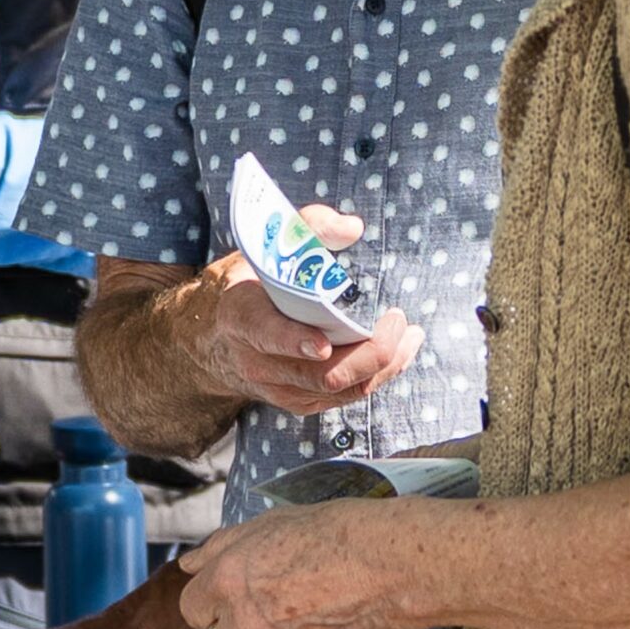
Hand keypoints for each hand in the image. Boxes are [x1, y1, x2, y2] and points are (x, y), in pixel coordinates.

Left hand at [178, 501, 412, 628]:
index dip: (206, 602)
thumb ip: (223, 546)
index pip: (191, 607)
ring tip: (321, 597)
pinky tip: (340, 612)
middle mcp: (246, 620)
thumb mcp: (274, 522)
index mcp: (230, 579)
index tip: (217, 603)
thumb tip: (190, 565)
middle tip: (251, 624)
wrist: (392, 562)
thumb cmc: (337, 531)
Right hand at [190, 205, 425, 417]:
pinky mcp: (298, 401)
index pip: (265, 332)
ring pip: (339, 389)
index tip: (324, 343)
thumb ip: (309, 227)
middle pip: (319, 373)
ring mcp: (278, 387)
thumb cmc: (254, 282)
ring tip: (410, 334)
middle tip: (397, 320)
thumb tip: (352, 228)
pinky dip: (378, 377)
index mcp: (241, 315)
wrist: (219, 336)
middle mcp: (256, 361)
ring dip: (384, 366)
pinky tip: (399, 353)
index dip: (294, 341)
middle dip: (368, 353)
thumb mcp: (269, 245)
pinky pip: (345, 397)